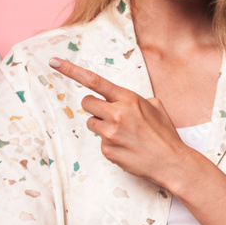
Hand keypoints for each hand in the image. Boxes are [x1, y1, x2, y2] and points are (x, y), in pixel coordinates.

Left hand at [49, 57, 195, 188]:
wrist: (171, 162)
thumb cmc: (164, 134)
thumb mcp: (155, 106)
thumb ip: (133, 99)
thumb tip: (120, 98)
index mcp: (129, 99)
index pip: (95, 81)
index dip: (72, 71)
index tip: (54, 62)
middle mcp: (117, 114)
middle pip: (87, 103)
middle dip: (94, 107)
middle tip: (109, 115)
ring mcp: (111, 134)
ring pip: (91, 123)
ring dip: (102, 126)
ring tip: (123, 134)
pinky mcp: (108, 151)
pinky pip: (100, 142)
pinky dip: (110, 144)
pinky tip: (126, 148)